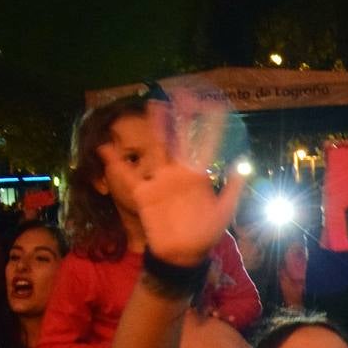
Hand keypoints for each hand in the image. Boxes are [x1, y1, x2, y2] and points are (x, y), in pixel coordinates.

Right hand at [108, 100, 244, 266]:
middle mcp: (179, 172)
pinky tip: (105, 148)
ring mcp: (160, 181)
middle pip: (179, 138)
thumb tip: (242, 163)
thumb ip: (233, 188)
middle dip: (180, 117)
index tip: (212, 103)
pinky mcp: (144, 194)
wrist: (183, 255)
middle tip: (180, 92)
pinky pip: (128, 176)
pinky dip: (116, 163)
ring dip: (156, 127)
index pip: (205, 145)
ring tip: (154, 105)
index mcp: (199, 175)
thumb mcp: (224, 212)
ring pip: (157, 148)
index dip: (209, 125)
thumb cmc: (205, 234)